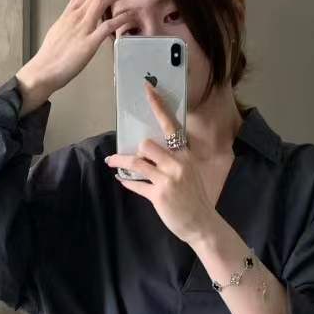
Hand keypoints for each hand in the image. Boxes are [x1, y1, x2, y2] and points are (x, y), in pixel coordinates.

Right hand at [16, 0, 146, 111]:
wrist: (43, 70)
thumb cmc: (51, 52)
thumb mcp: (61, 22)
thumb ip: (71, 5)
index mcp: (71, 11)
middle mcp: (77, 15)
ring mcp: (83, 28)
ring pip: (103, 0)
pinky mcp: (88, 43)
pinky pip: (106, 27)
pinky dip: (120, 19)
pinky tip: (132, 15)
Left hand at [104, 82, 219, 244]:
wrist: (202, 224)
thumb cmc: (194, 198)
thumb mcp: (189, 173)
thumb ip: (172, 161)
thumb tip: (149, 151)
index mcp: (185, 155)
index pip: (170, 125)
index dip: (158, 106)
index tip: (148, 89)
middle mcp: (177, 164)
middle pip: (147, 144)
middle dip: (136, 151)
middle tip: (127, 157)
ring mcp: (168, 180)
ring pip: (137, 163)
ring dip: (121, 162)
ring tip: (111, 162)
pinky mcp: (159, 196)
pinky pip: (136, 184)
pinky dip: (127, 182)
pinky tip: (121, 180)